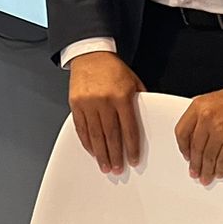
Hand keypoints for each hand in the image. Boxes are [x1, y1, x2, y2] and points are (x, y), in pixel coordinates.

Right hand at [67, 50, 144, 174]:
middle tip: (118, 169)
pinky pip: (81, 128)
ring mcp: (88, 103)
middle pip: (110, 135)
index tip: (133, 160)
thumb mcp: (133, 81)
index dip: (131, 147)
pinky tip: (92, 151)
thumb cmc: (113, 68)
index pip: (128, 128)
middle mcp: (104, 101)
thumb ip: (140, 102)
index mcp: (121, 96)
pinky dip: (86, 142)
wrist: (91, 54)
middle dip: (115, 155)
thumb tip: (147, 121)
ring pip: (95, 135)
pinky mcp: (75, 104)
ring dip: (101, 153)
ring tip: (105, 166)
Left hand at [175, 86, 222, 185]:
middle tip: (194, 171)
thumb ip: (201, 114)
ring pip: (208, 157)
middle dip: (195, 163)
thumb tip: (194, 132)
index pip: (181, 131)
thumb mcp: (213, 99)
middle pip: (195, 147)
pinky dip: (220, 169)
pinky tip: (219, 172)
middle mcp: (207, 118)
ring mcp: (220, 131)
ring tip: (205, 177)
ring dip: (206, 170)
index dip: (183, 147)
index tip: (186, 154)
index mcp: (199, 107)